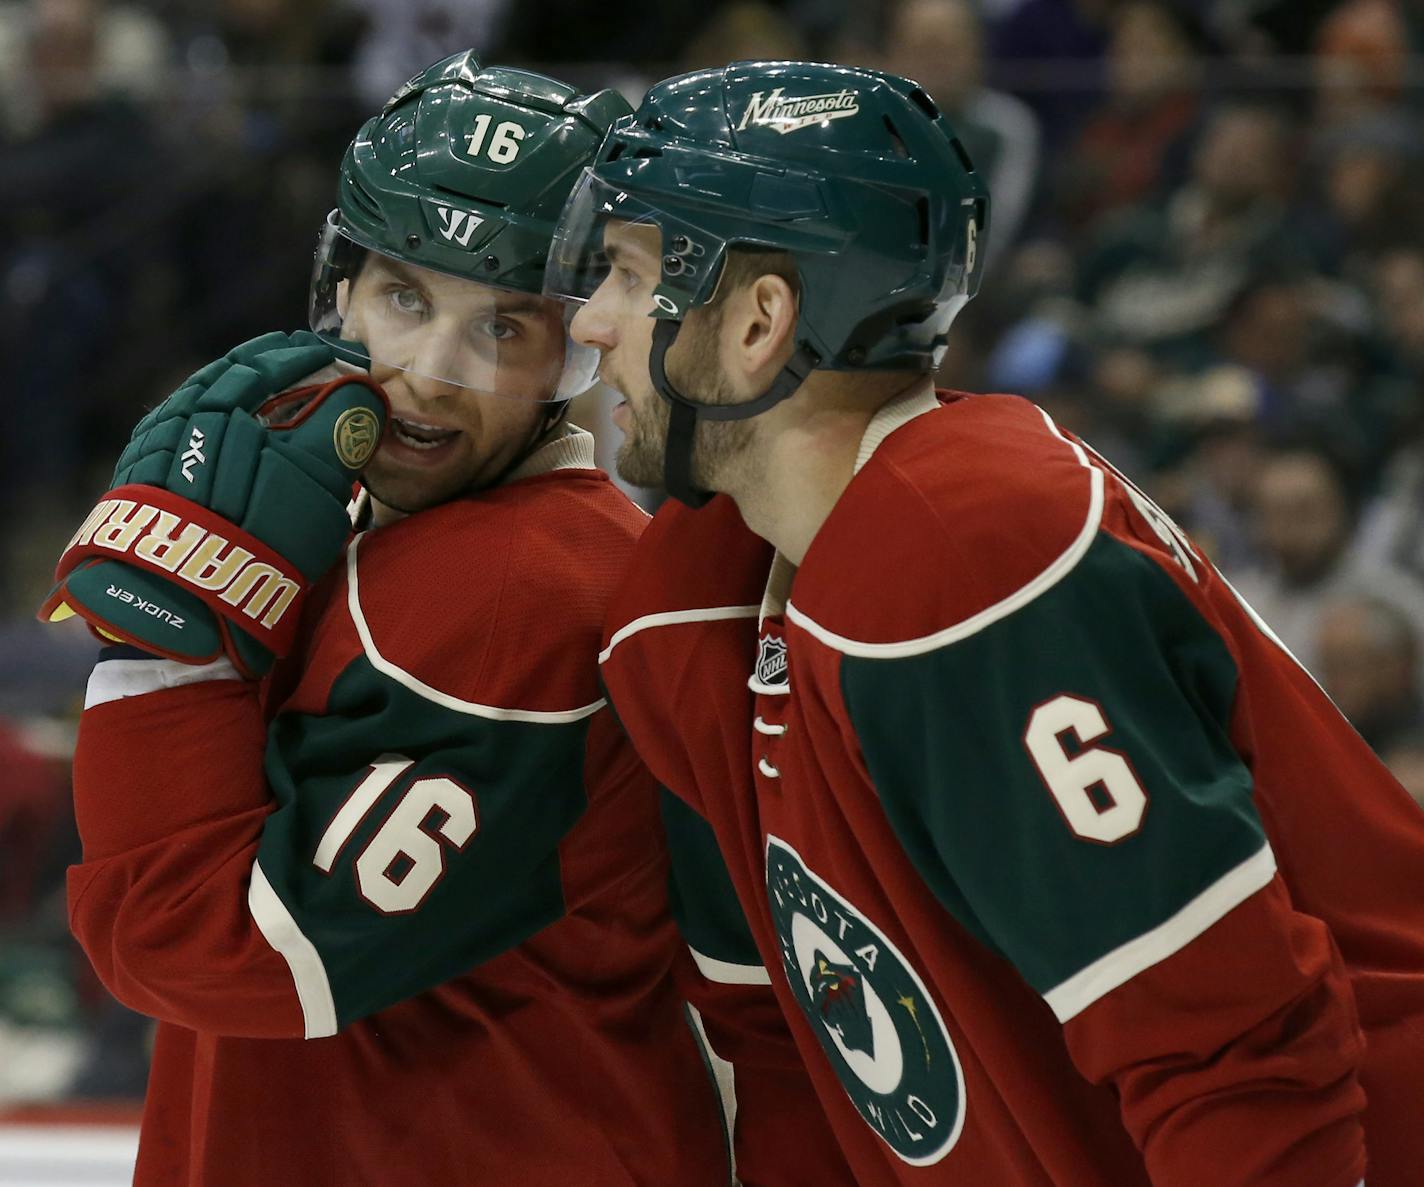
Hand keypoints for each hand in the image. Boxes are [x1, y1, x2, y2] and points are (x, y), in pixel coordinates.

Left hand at [40, 331, 388, 677]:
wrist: (175, 603)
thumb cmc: (255, 537)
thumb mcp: (314, 481)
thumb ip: (342, 428)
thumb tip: (363, 393)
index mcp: (219, 404)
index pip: (272, 362)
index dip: (311, 356)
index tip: (341, 353)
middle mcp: (179, 415)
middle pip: (230, 376)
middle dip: (273, 367)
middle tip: (308, 361)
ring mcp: (154, 448)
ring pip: (203, 405)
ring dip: (243, 396)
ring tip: (274, 399)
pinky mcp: (141, 481)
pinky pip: (185, 435)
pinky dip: (216, 427)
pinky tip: (233, 440)